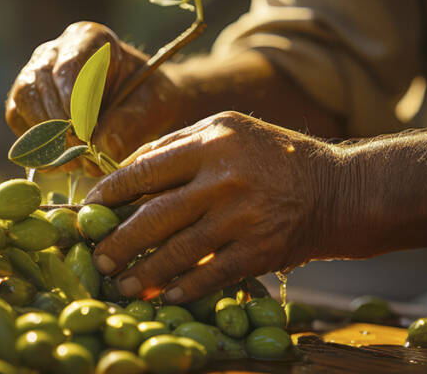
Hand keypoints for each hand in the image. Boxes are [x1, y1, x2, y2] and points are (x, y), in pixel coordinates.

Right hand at [6, 21, 182, 173]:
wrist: (141, 103)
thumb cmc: (149, 97)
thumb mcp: (153, 106)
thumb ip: (131, 123)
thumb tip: (101, 148)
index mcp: (90, 38)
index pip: (68, 69)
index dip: (74, 106)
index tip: (86, 138)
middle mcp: (56, 50)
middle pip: (40, 83)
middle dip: (58, 126)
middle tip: (80, 156)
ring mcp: (36, 72)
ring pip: (24, 100)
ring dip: (44, 136)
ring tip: (72, 162)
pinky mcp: (26, 98)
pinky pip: (18, 118)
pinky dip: (35, 144)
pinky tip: (60, 162)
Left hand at [83, 111, 338, 303]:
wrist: (339, 190)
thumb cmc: (274, 158)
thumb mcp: (229, 132)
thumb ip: (179, 147)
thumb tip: (125, 171)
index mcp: (211, 141)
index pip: (145, 169)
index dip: (110, 194)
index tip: (87, 212)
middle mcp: (225, 177)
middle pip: (155, 216)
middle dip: (119, 242)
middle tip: (97, 258)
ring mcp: (243, 216)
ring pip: (178, 251)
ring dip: (144, 273)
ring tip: (122, 284)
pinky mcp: (260, 250)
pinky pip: (211, 275)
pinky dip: (184, 288)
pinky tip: (165, 296)